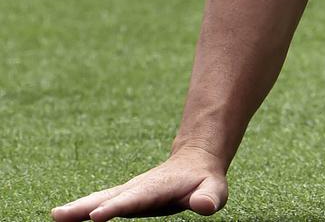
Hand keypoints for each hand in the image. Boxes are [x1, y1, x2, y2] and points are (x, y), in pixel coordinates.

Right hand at [50, 146, 227, 221]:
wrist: (196, 161)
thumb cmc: (206, 180)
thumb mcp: (215, 189)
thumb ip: (209, 198)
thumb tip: (204, 206)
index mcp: (157, 188)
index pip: (135, 200)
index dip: (116, 208)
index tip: (96, 215)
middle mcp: (138, 188)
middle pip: (108, 197)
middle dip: (85, 207)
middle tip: (60, 215)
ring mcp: (129, 191)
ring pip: (100, 198)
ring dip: (78, 208)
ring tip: (56, 215)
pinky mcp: (124, 195)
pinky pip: (100, 201)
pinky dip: (82, 209)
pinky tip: (65, 216)